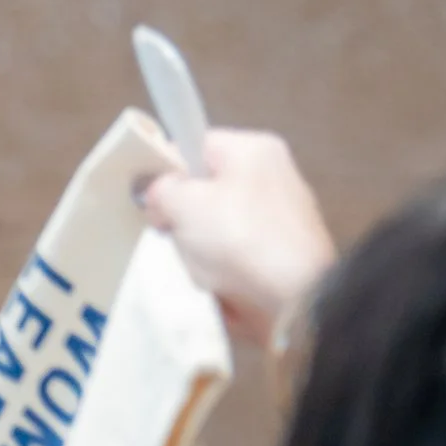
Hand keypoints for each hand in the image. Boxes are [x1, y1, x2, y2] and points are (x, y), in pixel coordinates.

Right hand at [140, 128, 335, 345]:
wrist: (295, 299)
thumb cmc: (242, 239)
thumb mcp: (186, 204)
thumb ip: (162, 190)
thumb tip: (156, 193)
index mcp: (253, 150)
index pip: (196, 147)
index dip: (167, 170)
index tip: (150, 198)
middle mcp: (272, 180)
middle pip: (205, 193)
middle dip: (183, 220)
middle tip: (172, 236)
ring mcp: (279, 223)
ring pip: (216, 233)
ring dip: (198, 254)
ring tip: (199, 269)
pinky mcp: (280, 263)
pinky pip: (233, 264)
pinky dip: (219, 277)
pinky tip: (215, 288)